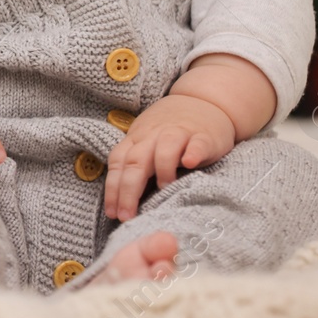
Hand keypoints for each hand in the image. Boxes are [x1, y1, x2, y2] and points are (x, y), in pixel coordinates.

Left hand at [103, 93, 235, 220]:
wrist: (204, 102)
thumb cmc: (170, 130)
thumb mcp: (146, 141)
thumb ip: (135, 163)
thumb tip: (120, 200)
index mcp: (137, 138)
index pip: (118, 162)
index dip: (113, 188)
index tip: (112, 213)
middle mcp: (153, 135)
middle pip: (136, 161)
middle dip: (128, 190)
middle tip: (127, 216)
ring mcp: (179, 133)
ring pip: (164, 148)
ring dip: (161, 169)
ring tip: (164, 190)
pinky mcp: (204, 135)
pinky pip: (197, 143)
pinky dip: (193, 152)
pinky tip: (190, 163)